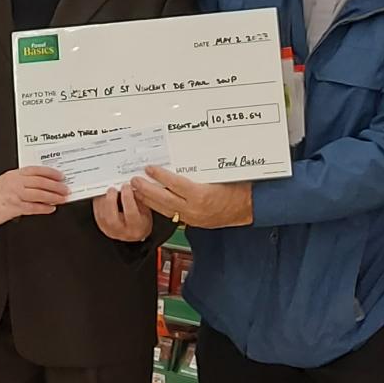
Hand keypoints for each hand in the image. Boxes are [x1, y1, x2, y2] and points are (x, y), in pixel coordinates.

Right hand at [0, 164, 69, 224]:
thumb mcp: (6, 180)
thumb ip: (22, 180)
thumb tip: (42, 182)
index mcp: (14, 174)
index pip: (36, 170)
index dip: (50, 172)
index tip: (60, 176)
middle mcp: (16, 183)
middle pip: (40, 182)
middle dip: (55, 186)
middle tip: (65, 188)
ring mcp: (16, 195)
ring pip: (39, 194)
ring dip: (53, 197)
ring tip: (62, 198)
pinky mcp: (15, 207)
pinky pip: (33, 207)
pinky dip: (44, 208)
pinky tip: (50, 208)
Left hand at [92, 183, 152, 241]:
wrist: (136, 233)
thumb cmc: (142, 222)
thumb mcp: (146, 210)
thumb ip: (139, 199)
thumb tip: (132, 186)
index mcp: (137, 226)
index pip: (131, 213)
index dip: (127, 198)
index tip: (126, 187)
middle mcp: (123, 231)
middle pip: (112, 218)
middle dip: (110, 201)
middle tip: (112, 189)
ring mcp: (112, 232)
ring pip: (102, 218)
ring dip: (102, 202)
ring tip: (106, 192)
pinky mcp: (104, 229)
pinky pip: (97, 217)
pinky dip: (97, 206)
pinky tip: (100, 198)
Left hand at [130, 165, 252, 229]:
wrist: (249, 207)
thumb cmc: (239, 189)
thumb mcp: (220, 175)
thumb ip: (200, 171)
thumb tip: (181, 160)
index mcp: (201, 195)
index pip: (174, 184)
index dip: (160, 175)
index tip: (149, 168)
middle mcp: (194, 209)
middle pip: (164, 199)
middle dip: (146, 190)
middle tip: (134, 181)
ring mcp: (193, 218)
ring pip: (165, 209)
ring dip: (149, 200)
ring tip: (137, 191)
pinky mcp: (193, 222)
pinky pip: (172, 215)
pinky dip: (161, 207)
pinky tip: (153, 201)